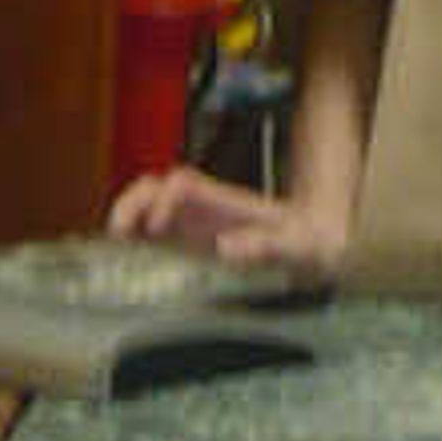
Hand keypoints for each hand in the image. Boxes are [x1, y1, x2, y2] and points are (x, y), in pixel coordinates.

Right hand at [105, 162, 342, 276]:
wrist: (325, 248)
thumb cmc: (313, 247)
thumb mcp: (298, 249)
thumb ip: (266, 246)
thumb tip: (227, 247)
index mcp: (228, 204)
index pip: (183, 186)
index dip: (163, 200)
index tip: (155, 228)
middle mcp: (210, 208)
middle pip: (158, 187)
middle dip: (133, 203)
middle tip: (118, 233)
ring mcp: (202, 222)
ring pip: (153, 204)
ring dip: (129, 216)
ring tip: (116, 242)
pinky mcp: (198, 240)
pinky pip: (158, 229)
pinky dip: (138, 236)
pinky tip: (130, 255)